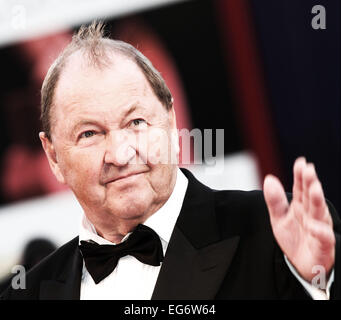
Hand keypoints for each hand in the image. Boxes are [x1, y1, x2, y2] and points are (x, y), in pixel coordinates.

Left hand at [263, 157, 334, 282]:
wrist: (300, 264)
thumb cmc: (293, 238)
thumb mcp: (278, 218)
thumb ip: (274, 200)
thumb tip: (269, 178)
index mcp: (300, 206)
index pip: (301, 188)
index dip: (300, 175)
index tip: (301, 162)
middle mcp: (311, 215)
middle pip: (311, 197)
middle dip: (311, 183)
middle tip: (309, 170)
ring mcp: (318, 229)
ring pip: (319, 213)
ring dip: (318, 200)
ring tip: (315, 189)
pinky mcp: (322, 245)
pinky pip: (324, 238)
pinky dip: (319, 231)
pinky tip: (312, 225)